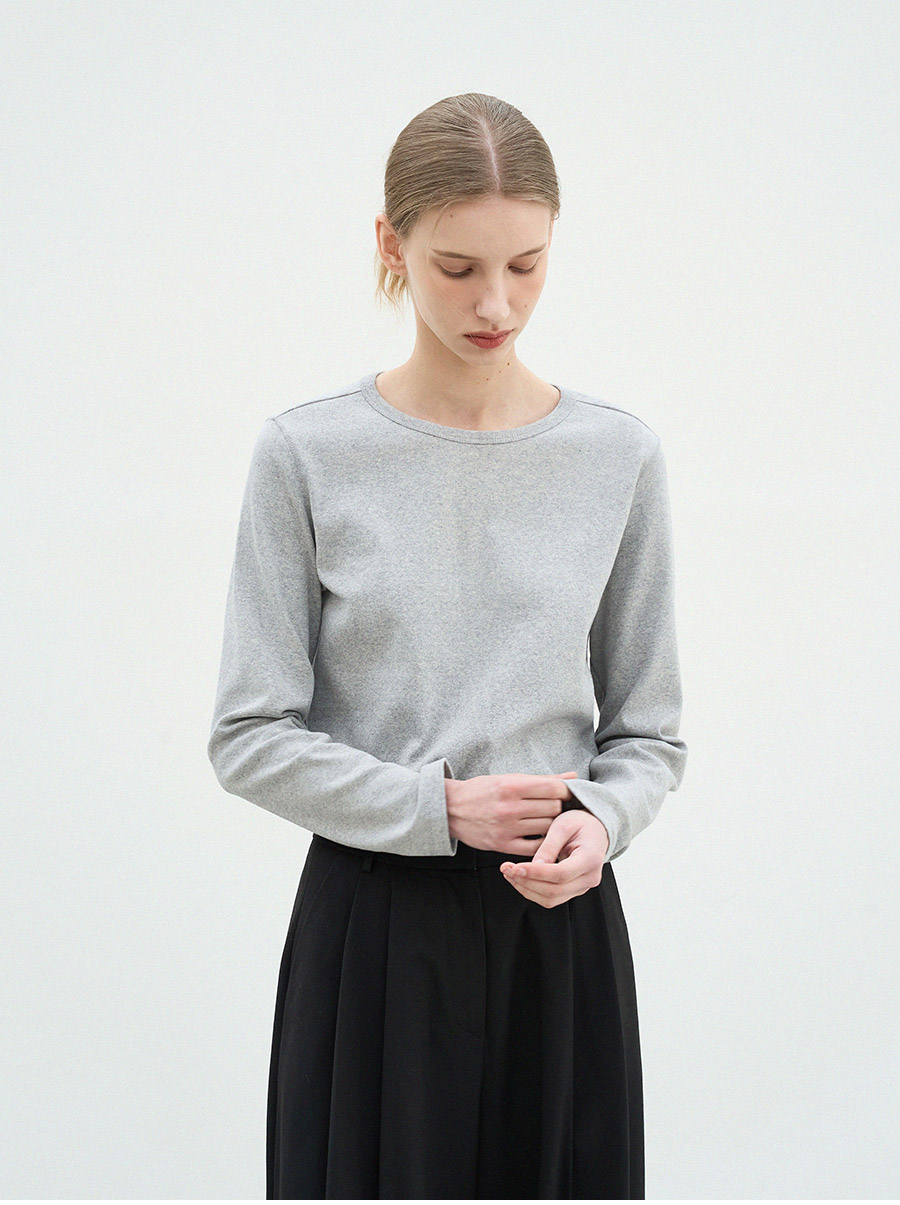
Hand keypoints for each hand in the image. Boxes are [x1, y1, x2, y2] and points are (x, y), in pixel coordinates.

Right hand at [445, 771, 579, 854]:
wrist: (450, 809)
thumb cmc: (483, 790)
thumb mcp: (509, 778)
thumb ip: (543, 779)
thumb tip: (573, 775)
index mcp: (512, 785)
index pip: (554, 789)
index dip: (565, 791)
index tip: (563, 794)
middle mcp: (510, 807)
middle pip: (553, 808)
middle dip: (557, 807)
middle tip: (554, 807)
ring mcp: (506, 828)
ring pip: (547, 827)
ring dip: (550, 824)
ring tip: (545, 820)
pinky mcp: (502, 844)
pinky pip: (534, 846)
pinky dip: (541, 841)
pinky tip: (539, 835)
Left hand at [499, 809, 609, 906]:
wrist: (594, 830)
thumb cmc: (579, 823)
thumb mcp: (563, 825)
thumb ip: (549, 846)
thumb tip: (532, 867)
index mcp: (591, 858)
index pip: (560, 874)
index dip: (535, 873)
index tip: (514, 866)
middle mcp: (590, 877)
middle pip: (554, 890)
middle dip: (526, 882)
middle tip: (505, 868)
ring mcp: (582, 887)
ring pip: (551, 899)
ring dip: (526, 889)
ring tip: (509, 873)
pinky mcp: (573, 890)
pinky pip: (551, 898)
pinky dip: (532, 891)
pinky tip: (519, 878)